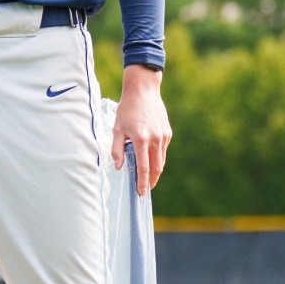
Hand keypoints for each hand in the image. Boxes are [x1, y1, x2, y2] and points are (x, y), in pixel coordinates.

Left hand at [111, 65, 170, 193]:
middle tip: (146, 189)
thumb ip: (116, 149)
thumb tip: (118, 167)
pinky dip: (157, 158)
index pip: (144, 167)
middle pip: (157, 168)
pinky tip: (150, 160)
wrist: (143, 90)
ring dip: (155, 171)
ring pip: (161, 160)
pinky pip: (163, 150)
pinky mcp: (167, 132)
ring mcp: (163, 136)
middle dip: (152, 181)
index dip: (143, 182)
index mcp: (141, 139)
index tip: (142, 193)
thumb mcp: (117, 128)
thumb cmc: (127, 109)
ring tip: (148, 178)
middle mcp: (155, 139)